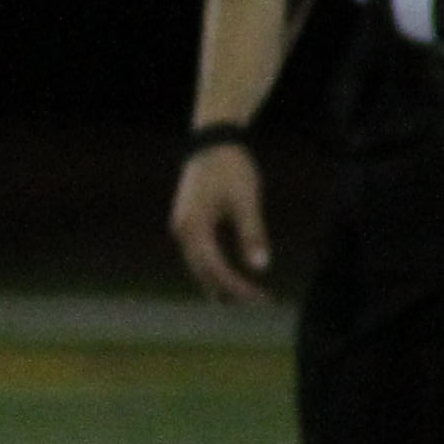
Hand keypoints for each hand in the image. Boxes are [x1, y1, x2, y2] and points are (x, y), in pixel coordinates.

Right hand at [169, 139, 273, 302]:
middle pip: (203, 272)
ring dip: (220, 282)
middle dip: (230, 290)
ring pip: (198, 265)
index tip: (261, 298)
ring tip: (244, 297)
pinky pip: (199, 254)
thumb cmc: (231, 168)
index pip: (216, 269)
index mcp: (194, 228)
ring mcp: (182, 227)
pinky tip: (229, 275)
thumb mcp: (246, 200)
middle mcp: (182, 231)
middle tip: (258, 302)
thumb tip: (261, 267)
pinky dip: (214, 268)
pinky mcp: (188, 222)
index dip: (238, 287)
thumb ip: (252, 234)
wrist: (212, 141)